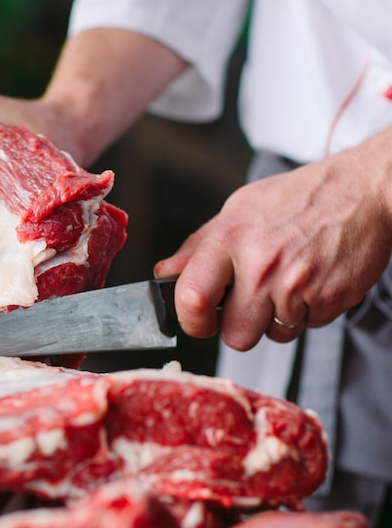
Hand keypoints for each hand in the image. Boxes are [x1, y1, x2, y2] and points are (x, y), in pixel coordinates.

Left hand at [154, 129, 391, 350]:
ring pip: (272, 336)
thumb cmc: (297, 198)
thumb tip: (165, 273)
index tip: (197, 319)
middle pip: (235, 336)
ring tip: (285, 283)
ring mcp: (298, 286)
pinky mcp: (329, 301)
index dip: (190, 319)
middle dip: (239, 326)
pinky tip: (309, 282)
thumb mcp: (239, 209)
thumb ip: (197, 245)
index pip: (192, 297)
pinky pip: (305, 328)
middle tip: (248, 302)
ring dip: (274, 319)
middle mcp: (263, 265)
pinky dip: (304, 313)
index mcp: (231, 239)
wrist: (363, 190)